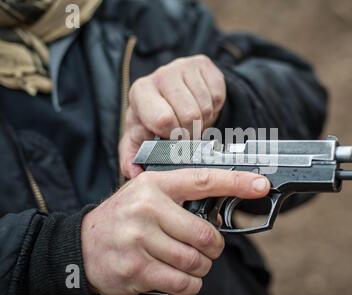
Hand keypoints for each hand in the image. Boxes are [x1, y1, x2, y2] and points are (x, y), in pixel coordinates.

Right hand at [81, 168, 268, 294]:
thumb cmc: (125, 218)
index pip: (203, 180)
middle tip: (207, 247)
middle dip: (213, 247)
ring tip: (186, 261)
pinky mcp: (137, 269)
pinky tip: (177, 275)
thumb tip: (219, 219)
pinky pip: (183, 283)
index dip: (236, 182)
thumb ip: (183, 202)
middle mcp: (148, 209)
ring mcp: (140, 240)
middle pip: (205, 235)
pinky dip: (189, 283)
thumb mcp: (149, 197)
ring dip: (200, 267)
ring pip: (196, 262)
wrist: (83, 245)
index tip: (260, 184)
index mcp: (155, 185)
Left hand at [119, 55, 225, 178]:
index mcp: (140, 92)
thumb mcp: (140, 139)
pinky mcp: (204, 64)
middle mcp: (160, 75)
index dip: (174, 136)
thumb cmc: (155, 120)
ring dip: (203, 120)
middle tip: (185, 132)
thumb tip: (134, 172)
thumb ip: (132, 158)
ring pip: (206, 106)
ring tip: (192, 119)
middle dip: (191, 131)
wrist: (174, 95)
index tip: (173, 139)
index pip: (164, 119)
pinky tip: (202, 106)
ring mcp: (183, 66)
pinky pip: (218, 95)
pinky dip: (214, 107)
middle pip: (190, 115)